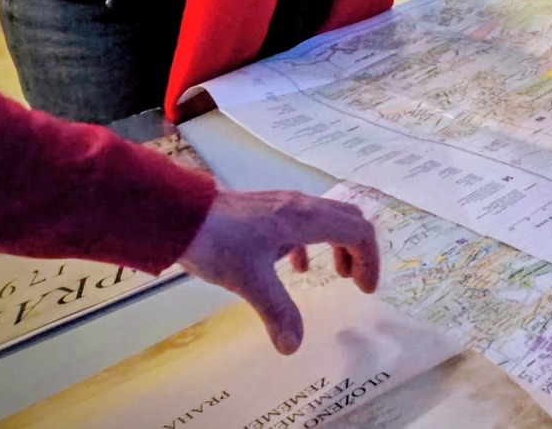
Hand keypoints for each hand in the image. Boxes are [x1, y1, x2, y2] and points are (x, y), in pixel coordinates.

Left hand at [178, 189, 379, 354]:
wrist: (182, 214)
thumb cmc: (220, 243)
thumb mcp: (250, 281)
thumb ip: (277, 312)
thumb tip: (293, 347)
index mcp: (307, 218)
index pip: (358, 232)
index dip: (369, 260)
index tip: (363, 290)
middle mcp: (302, 206)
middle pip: (349, 220)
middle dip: (359, 251)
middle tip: (355, 282)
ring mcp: (285, 204)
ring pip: (328, 219)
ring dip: (339, 245)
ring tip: (334, 273)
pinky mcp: (268, 210)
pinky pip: (304, 222)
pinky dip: (311, 244)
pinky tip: (294, 266)